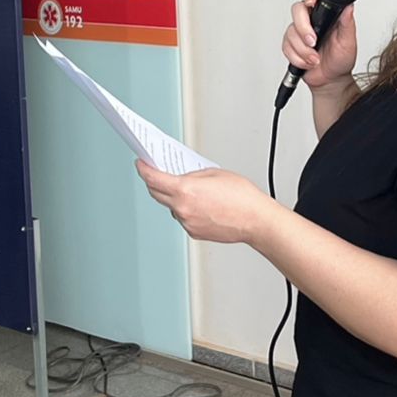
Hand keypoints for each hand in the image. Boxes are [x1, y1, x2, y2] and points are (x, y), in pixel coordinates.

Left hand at [135, 160, 275, 243]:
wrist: (255, 220)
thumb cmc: (241, 197)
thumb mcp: (213, 173)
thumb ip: (192, 174)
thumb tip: (181, 176)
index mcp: (185, 190)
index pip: (153, 178)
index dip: (143, 169)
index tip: (140, 164)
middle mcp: (182, 208)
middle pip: (156, 193)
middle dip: (154, 182)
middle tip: (156, 172)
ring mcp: (187, 222)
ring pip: (170, 206)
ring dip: (171, 197)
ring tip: (185, 188)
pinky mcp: (194, 232)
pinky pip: (182, 217)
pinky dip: (184, 209)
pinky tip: (198, 203)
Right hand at [282, 0, 357, 89]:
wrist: (331, 80)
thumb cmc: (341, 59)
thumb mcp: (348, 41)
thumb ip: (347, 23)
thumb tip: (349, 7)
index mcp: (326, 14)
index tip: (311, 3)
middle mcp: (311, 20)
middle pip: (297, 10)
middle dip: (303, 28)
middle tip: (313, 41)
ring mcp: (300, 32)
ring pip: (291, 33)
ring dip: (303, 50)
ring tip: (315, 59)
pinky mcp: (291, 45)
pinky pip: (287, 47)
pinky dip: (298, 58)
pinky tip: (308, 62)